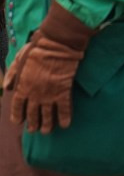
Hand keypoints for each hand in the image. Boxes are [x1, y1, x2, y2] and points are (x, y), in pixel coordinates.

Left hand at [4, 0, 93, 132]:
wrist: (57, 44)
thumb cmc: (37, 49)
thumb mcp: (19, 58)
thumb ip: (11, 74)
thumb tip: (7, 88)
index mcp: (22, 87)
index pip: (17, 108)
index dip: (17, 117)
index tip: (19, 122)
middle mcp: (34, 95)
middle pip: (32, 115)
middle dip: (32, 124)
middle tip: (34, 129)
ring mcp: (49, 95)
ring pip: (47, 116)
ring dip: (47, 126)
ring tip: (47, 131)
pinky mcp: (63, 92)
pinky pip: (64, 109)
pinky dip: (65, 118)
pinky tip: (65, 125)